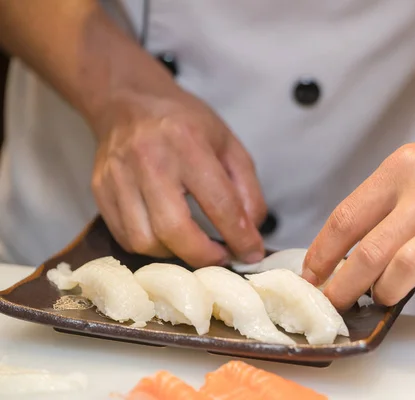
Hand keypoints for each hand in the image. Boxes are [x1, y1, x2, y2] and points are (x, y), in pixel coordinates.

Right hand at [91, 87, 266, 266]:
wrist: (128, 102)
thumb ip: (247, 189)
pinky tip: (167, 237)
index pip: (219, 202)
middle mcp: (148, 160)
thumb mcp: (227, 144)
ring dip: (175, 254)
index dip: (240, 236)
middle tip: (220, 258)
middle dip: (204, 256)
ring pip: (145, 240)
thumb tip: (251, 233)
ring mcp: (118, 177)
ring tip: (193, 246)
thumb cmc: (185, 123)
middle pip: (174, 229)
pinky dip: (151, 247)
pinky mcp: (99, 191)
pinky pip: (125, 237)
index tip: (251, 254)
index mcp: (188, 143)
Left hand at [302, 105, 414, 309]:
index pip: (346, 217)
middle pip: (370, 251)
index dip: (322, 254)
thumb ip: (382, 204)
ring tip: (383, 294)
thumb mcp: (414, 165)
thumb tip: (345, 252)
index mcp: (401, 168)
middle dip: (344, 287)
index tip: (311, 276)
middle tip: (335, 301)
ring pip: (406, 269)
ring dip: (387, 291)